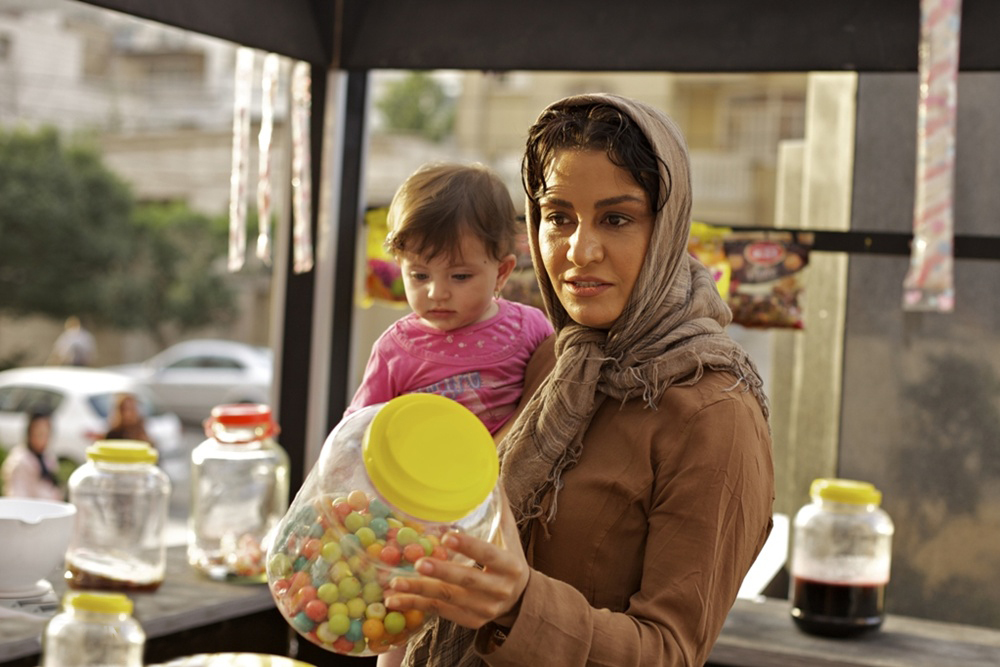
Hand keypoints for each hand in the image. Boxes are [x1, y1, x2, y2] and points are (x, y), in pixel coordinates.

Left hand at [383, 489, 528, 629]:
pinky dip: (415, 606)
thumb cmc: (508, 558)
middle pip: (466, 580)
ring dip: (419, 591)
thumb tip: (490, 476)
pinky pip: (440, 612)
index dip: (468, 547)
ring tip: (394, 583)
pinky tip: (394, 599)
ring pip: (448, 599)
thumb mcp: (508, 536)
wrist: (520, 599)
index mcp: (510, 566)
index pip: (488, 554)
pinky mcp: (470, 621)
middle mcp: (499, 590)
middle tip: (417, 563)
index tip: (447, 537)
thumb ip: (499, 509)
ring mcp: (484, 609)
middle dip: (441, 572)